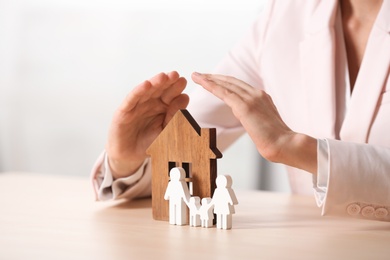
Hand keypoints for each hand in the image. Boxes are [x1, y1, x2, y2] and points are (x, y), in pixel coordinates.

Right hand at [106, 71, 188, 178]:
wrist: (131, 156)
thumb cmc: (149, 142)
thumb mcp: (166, 130)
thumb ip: (175, 116)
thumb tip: (185, 97)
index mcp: (163, 107)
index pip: (171, 95)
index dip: (176, 88)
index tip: (183, 81)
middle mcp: (150, 103)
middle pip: (160, 90)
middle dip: (167, 82)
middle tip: (175, 75)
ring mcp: (137, 106)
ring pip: (146, 92)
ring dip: (154, 83)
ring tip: (163, 77)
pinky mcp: (124, 111)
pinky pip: (132, 100)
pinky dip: (138, 92)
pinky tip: (146, 85)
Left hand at [191, 72, 316, 173]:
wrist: (285, 144)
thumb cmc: (275, 140)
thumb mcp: (263, 124)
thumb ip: (254, 117)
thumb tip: (246, 117)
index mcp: (262, 97)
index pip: (239, 86)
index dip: (224, 81)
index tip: (212, 80)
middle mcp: (257, 94)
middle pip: (231, 81)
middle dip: (214, 77)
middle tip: (199, 74)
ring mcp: (252, 98)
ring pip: (226, 84)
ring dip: (209, 79)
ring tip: (196, 76)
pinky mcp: (245, 106)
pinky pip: (224, 93)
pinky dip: (211, 86)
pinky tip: (202, 82)